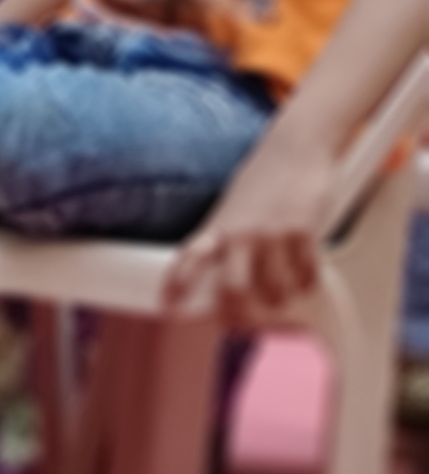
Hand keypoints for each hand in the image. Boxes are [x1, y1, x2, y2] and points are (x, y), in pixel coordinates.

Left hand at [167, 142, 333, 321]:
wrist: (296, 147)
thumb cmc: (263, 181)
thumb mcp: (231, 209)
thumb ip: (223, 239)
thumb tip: (218, 278)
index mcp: (217, 228)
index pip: (188, 260)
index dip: (176, 286)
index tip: (168, 307)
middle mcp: (241, 234)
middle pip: (232, 291)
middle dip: (236, 316)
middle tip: (240, 326)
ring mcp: (272, 234)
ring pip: (273, 291)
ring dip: (276, 301)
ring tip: (277, 298)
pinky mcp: (304, 232)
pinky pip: (305, 275)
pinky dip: (304, 284)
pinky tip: (302, 281)